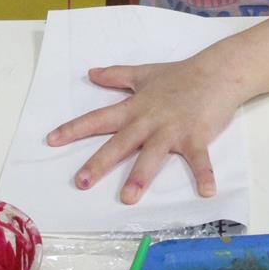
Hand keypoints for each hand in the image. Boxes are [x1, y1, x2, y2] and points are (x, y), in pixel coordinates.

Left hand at [46, 55, 245, 204]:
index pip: (98, 118)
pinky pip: (200, 160)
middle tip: (81, 182)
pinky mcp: (197, 136)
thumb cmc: (180, 75)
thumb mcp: (144, 73)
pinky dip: (204, 175)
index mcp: (135, 108)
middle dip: (100, 162)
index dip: (74, 129)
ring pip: (152, 155)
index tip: (51, 140)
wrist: (216, 71)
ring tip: (128, 198)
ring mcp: (173, 129)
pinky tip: (206, 193)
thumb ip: (117, 76)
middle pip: (119, 143)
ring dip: (140, 176)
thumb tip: (91, 73)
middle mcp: (149, 120)